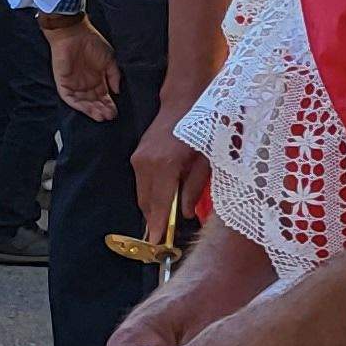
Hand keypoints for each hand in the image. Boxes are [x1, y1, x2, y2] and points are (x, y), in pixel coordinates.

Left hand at [47, 15, 118, 120]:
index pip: (103, 96)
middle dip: (101, 110)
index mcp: (97, 79)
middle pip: (94, 102)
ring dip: (92, 110)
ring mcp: (74, 84)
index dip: (109, 105)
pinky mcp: (63, 83)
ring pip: (83, 102)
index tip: (115, 112)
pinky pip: (70, 98)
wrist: (74, 33)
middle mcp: (86, 84)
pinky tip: (88, 110)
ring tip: (101, 116)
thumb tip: (118, 91)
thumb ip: (114, 75)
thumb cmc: (92, 42)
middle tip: (109, 117)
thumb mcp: (110, 59)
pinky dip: (79, 105)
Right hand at [131, 97, 207, 236]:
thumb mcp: (208, 161)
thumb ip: (194, 188)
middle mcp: (146, 164)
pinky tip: (165, 198)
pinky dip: (152, 194)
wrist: (185, 100)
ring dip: (153, 207)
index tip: (157, 245)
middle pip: (145, 203)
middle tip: (166, 237)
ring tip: (167, 220)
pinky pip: (142, 183)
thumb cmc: (205, 129)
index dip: (157, 227)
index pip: (158, 205)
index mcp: (165, 166)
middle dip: (155, 220)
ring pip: (142, 194)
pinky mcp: (137, 155)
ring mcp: (138, 159)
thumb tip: (184, 213)